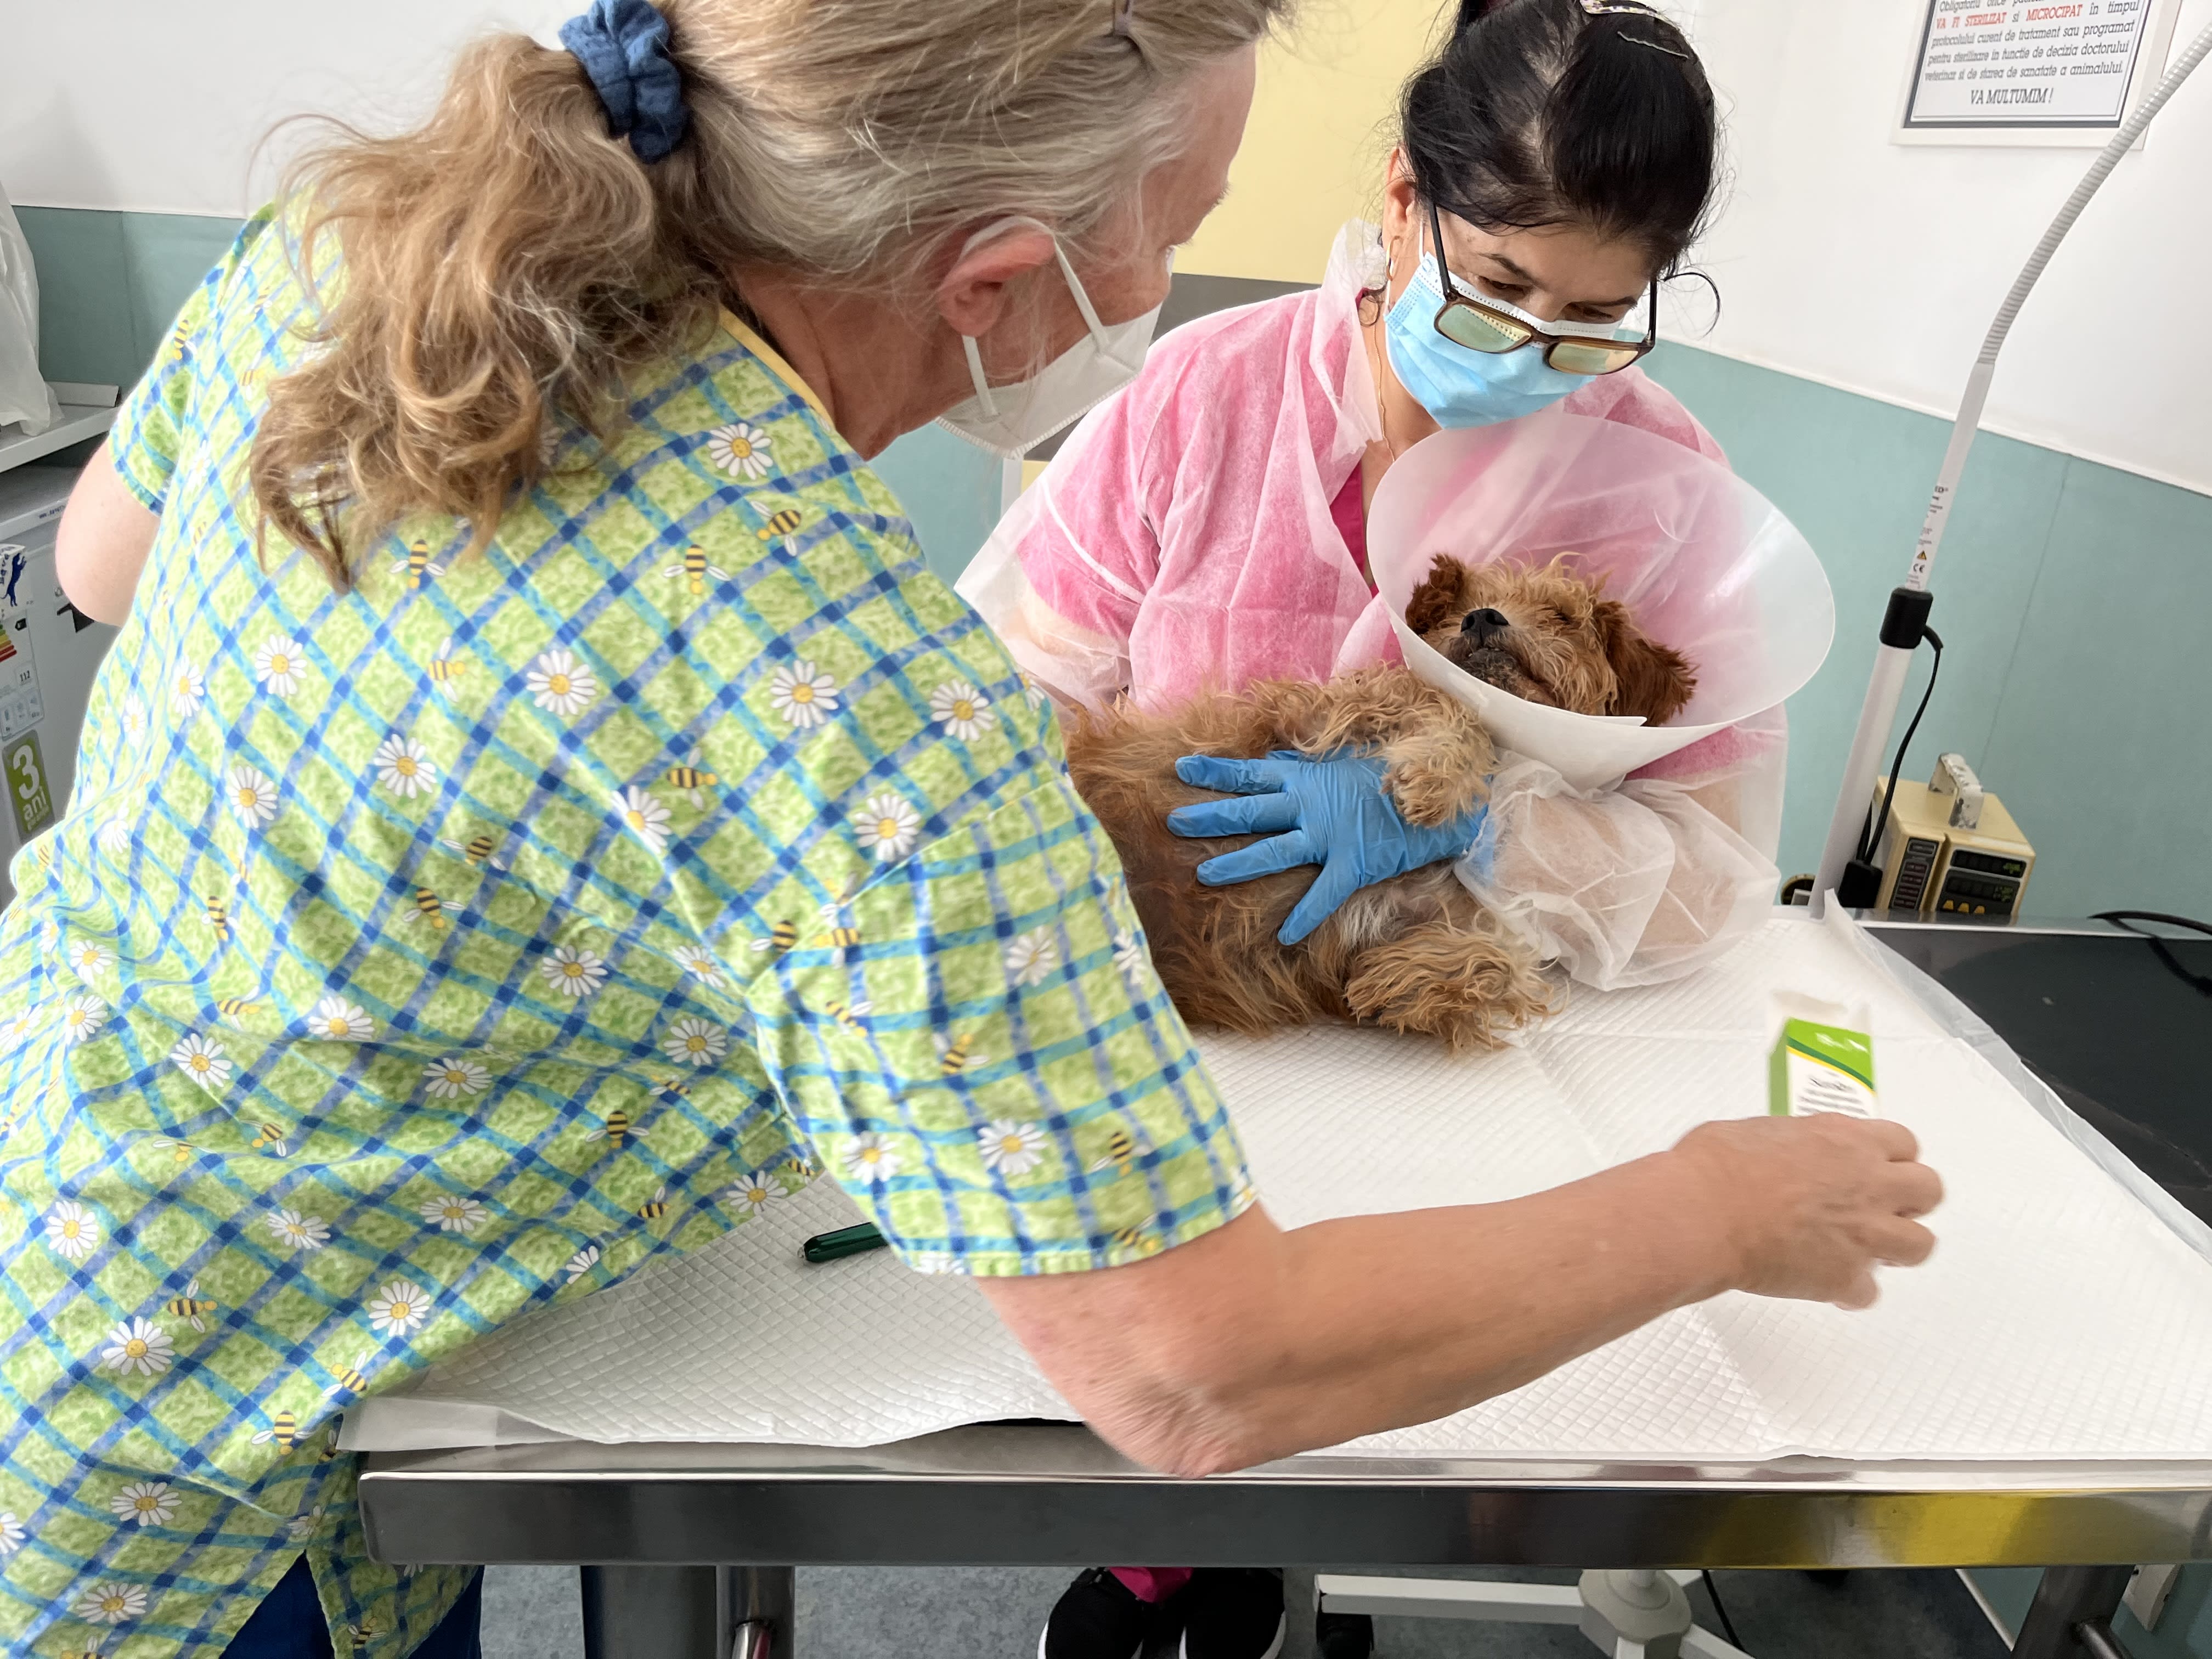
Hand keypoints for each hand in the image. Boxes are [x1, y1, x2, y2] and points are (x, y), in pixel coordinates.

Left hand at [1168, 750, 1488, 945]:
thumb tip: (1272, 762)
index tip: (1181, 768)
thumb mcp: (1344, 764)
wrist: (1441, 796)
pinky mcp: (1354, 864)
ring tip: (1203, 875)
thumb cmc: (1391, 780)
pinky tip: (1283, 937)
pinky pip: (1324, 894)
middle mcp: (1311, 805)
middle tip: (1172, 822)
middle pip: (1251, 810)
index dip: (1216, 772)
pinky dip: (1304, 916)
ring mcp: (1331, 835)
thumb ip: (1306, 767)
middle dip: (1210, 816)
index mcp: (1308, 778)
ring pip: (1275, 850)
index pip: (1251, 773)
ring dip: (1238, 863)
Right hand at [1671, 1115, 1942, 1309]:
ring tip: (1875, 1251)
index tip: (1881, 1165)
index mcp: (1845, 1140)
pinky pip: (1868, 1293)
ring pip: (1920, 1245)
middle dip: (1910, 1200)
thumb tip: (1779, 1151)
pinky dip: (1852, 1292)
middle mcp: (1866, 1183)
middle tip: (1886, 1207)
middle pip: (1927, 1190)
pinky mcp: (1845, 1278)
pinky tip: (1833, 1288)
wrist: (1702, 1214)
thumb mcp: (1757, 1130)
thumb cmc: (1714, 1169)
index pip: (1902, 1143)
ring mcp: (1863, 1233)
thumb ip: (1790, 1143)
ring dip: (1898, 1248)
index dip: (1893, 1158)